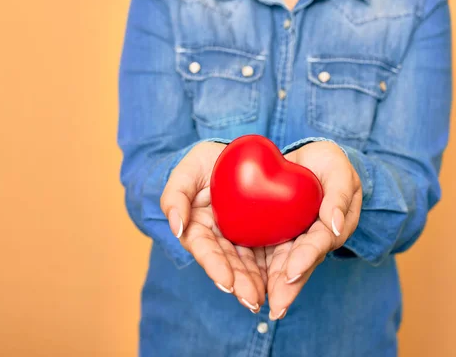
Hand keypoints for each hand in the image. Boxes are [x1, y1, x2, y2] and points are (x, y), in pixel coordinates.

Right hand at [160, 142, 266, 312]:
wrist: (238, 154)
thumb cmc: (206, 161)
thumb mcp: (187, 170)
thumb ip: (174, 196)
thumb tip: (176, 229)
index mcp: (198, 227)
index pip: (205, 250)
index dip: (215, 267)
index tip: (227, 283)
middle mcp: (218, 238)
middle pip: (228, 264)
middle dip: (239, 284)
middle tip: (252, 301)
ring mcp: (239, 238)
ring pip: (247, 265)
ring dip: (254, 284)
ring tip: (265, 300)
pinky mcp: (260, 235)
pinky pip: (266, 254)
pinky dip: (272, 270)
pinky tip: (281, 285)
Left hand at [266, 141, 362, 319]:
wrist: (309, 161)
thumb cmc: (329, 164)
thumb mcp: (339, 170)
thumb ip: (339, 195)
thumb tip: (335, 225)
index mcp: (332, 226)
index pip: (318, 244)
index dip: (306, 258)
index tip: (291, 274)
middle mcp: (313, 240)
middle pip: (300, 264)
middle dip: (288, 286)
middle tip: (276, 306)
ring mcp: (295, 241)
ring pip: (282, 266)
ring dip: (272, 286)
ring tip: (256, 303)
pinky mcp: (277, 236)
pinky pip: (265, 254)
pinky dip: (256, 269)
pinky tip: (239, 284)